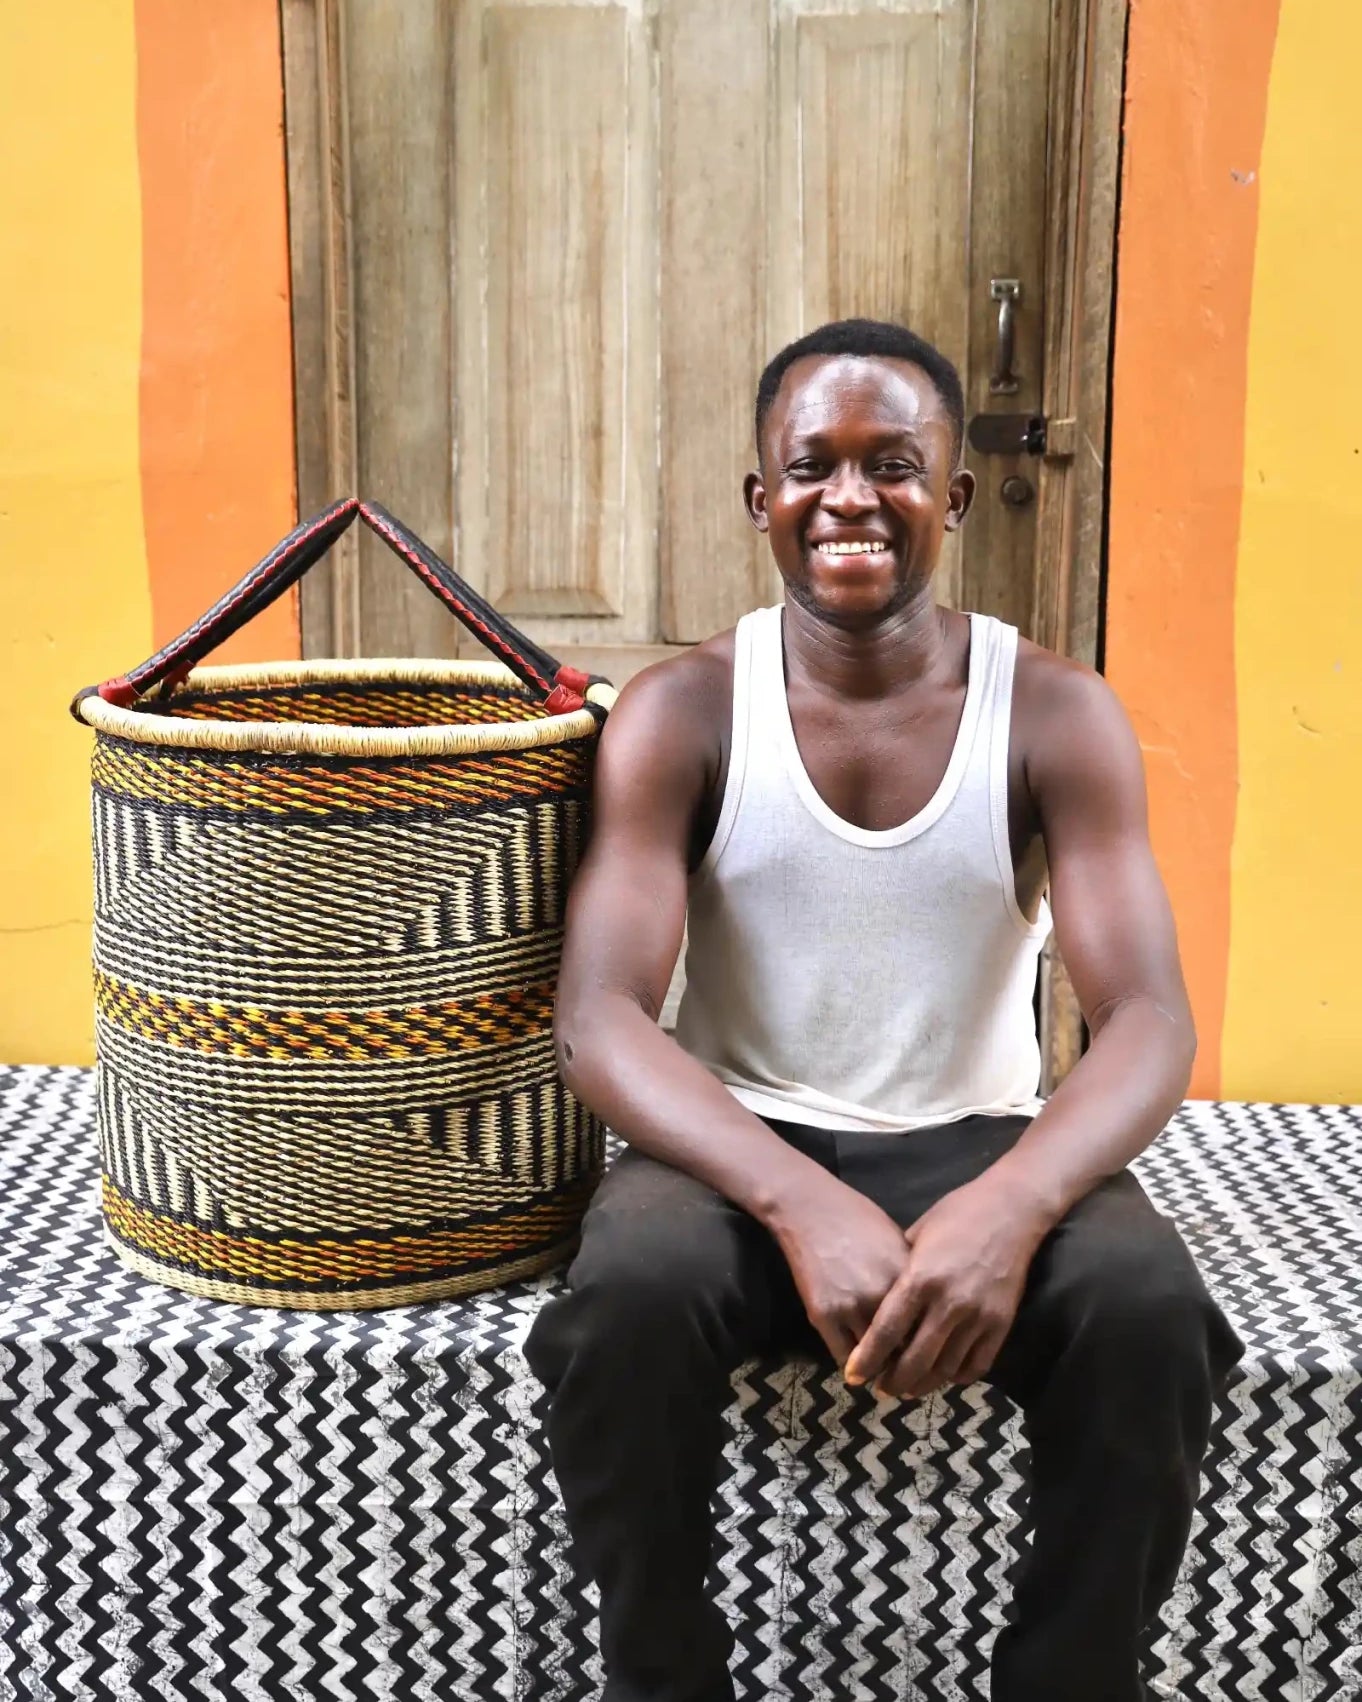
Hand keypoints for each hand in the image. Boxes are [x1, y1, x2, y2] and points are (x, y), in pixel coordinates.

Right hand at [767, 1177, 914, 1367]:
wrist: (811, 1208)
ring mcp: (851, 1307)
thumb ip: (914, 1280)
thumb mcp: (899, 1243)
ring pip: (875, 1359)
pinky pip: (843, 1357)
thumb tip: (927, 1312)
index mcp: (908, 1277)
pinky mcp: (823, 1314)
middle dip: (909, 1365)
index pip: (929, 1329)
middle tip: (910, 1377)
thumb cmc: (859, 1219)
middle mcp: (882, 1295)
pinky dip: (854, 1366)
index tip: (930, 1357)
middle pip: (905, 1349)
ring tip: (884, 1375)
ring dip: (881, 1369)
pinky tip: (859, 1367)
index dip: (932, 1346)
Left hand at [844, 1177, 1050, 1398]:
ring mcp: (978, 1316)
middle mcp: (948, 1303)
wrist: (1011, 1210)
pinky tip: (943, 1376)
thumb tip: (877, 1296)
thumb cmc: (956, 1214)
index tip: (854, 1375)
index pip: (887, 1331)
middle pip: (915, 1359)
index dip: (868, 1358)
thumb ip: (897, 1269)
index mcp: (920, 1278)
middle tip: (881, 1390)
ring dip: (924, 1384)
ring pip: (945, 1369)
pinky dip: (957, 1376)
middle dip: (893, 1381)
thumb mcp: (916, 1234)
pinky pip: (977, 1364)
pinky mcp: (1001, 1323)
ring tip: (908, 1388)